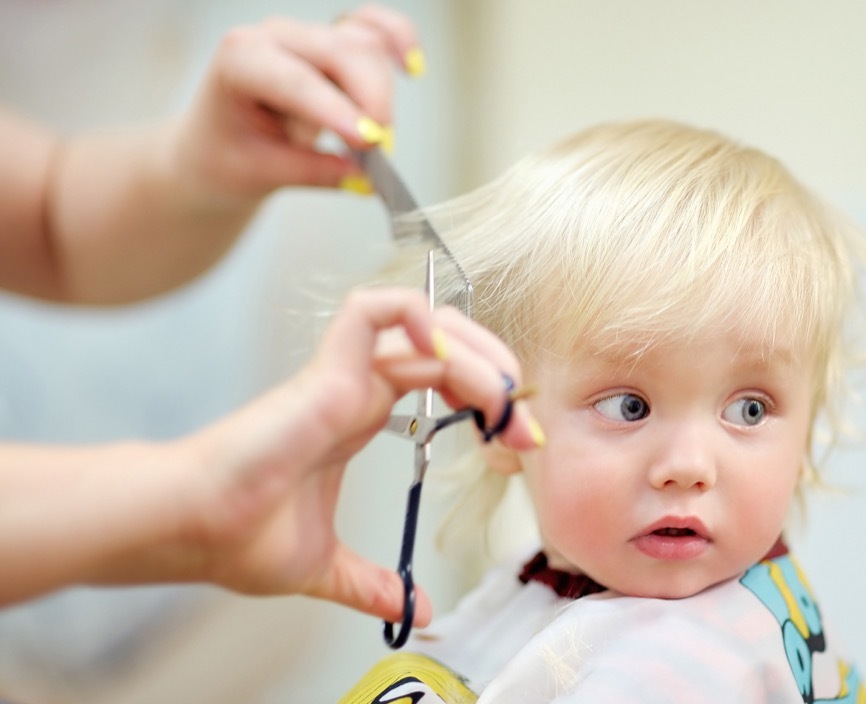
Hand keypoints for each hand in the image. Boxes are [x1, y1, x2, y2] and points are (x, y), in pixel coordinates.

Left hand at [173, 4, 422, 202]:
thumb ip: (312, 173)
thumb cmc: (227, 156)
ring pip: (363, 45)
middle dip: (370, 100)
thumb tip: (365, 179)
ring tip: (372, 141)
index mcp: (240, 60)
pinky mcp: (334, 42)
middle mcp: (275, 37)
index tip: (368, 142)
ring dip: (379, 92)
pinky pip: (374, 28)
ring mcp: (307, 35)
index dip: (336, 109)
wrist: (218, 144)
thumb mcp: (259, 173)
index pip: (295, 80)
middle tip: (381, 152)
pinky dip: (397, 39)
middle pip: (340, 52)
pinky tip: (412, 66)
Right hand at [179, 287, 541, 622]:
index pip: (441, 378)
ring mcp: (343, 375)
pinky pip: (373, 311)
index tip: (517, 441)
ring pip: (424, 326)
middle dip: (497, 372)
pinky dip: (416, 315)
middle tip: (524, 423)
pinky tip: (446, 354)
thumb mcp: (327, 567)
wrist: (191, 530)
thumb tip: (414, 608)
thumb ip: (372, 583)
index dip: (487, 397)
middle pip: (445, 345)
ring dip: (478, 354)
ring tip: (501, 400)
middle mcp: (357, 388)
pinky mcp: (326, 372)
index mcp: (360, 415)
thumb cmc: (237, 535)